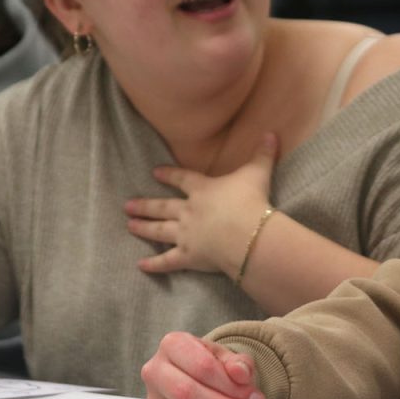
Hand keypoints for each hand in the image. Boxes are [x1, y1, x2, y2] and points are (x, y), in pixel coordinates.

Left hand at [126, 133, 277, 276]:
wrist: (247, 232)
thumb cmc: (251, 200)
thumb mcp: (258, 173)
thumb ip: (262, 154)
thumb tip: (272, 133)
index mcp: (202, 190)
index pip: (182, 179)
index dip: (169, 175)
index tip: (155, 172)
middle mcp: (189, 212)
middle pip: (163, 207)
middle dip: (145, 206)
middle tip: (127, 205)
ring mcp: (186, 235)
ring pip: (159, 231)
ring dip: (144, 228)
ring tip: (129, 226)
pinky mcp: (189, 256)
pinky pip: (168, 261)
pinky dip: (154, 264)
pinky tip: (141, 265)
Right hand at [141, 331, 266, 398]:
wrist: (198, 376)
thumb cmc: (213, 363)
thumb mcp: (229, 357)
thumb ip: (238, 363)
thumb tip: (241, 374)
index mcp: (172, 345)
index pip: (201, 366)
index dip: (230, 384)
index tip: (256, 397)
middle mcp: (156, 372)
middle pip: (189, 394)